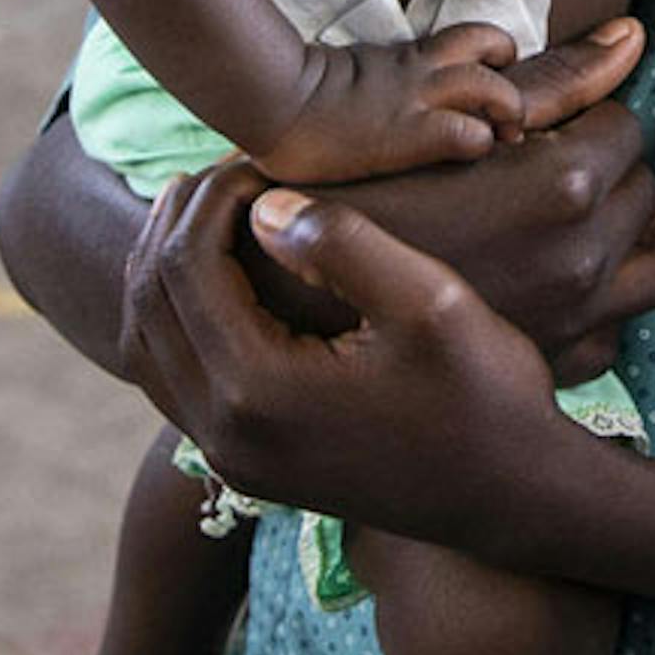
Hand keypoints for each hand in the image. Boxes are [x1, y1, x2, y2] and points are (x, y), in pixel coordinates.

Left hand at [122, 162, 586, 549]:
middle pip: (149, 302)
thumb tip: (265, 207)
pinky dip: (175, 317)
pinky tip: (218, 279)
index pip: (186, 265)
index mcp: (258, 390)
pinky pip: (171, 379)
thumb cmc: (486, 394)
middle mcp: (225, 434)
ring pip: (145, 344)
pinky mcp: (244, 465)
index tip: (261, 159)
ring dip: (166, 268)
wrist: (508, 495)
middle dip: (180, 222)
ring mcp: (229, 458)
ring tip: (210, 211)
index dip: (213, 196)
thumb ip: (343, 245)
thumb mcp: (432, 303)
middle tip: (228, 172)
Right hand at [278, 28, 654, 381]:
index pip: (623, 126)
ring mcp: (579, 318)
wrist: (286, 305)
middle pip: (642, 188)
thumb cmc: (356, 193)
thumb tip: (635, 34)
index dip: (578, 123)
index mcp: (565, 186)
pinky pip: (619, 326)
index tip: (534, 135)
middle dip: (604, 173)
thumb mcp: (450, 118)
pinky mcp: (561, 367)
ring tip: (575, 223)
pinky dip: (601, 302)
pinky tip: (553, 284)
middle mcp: (586, 257)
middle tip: (543, 174)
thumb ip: (554, 76)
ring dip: (626, 234)